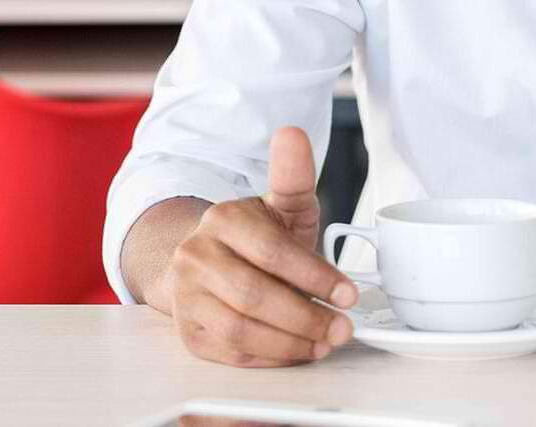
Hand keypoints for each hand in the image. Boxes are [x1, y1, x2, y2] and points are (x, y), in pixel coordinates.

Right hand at [163, 127, 357, 366]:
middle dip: (306, 317)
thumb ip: (293, 175)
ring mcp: (187, 296)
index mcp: (223, 219)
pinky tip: (297, 351)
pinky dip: (270, 357)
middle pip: (255, 296)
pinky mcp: (187, 331)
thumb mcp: (281, 204)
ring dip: (290, 343)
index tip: (349, 294)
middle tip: (342, 328)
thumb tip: (293, 134)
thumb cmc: (254, 238)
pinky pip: (230, 353)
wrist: (205, 263)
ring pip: (240, 330)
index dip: (316, 277)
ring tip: (324, 343)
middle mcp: (196, 256)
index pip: (273, 252)